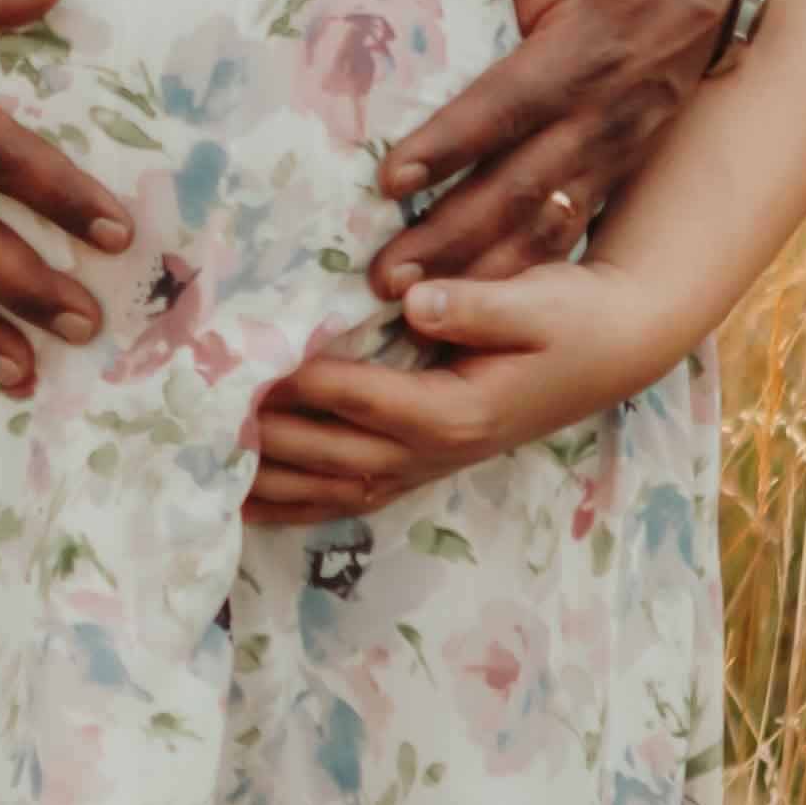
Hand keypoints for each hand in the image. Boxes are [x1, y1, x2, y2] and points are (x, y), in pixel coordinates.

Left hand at [242, 250, 683, 529]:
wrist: (610, 350)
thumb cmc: (572, 319)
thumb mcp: (537, 302)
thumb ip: (475, 305)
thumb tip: (414, 302)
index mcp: (455, 412)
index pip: (359, 399)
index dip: (298, 382)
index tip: (241, 362)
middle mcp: (434, 451)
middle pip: (331, 454)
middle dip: (263, 435)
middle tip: (195, 414)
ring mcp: (426, 465)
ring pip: (332, 487)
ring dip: (268, 480)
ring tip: (198, 466)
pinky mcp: (421, 463)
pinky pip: (348, 496)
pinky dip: (294, 502)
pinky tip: (244, 500)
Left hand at [362, 0, 746, 298]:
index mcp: (580, 53)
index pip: (505, 106)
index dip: (450, 143)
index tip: (390, 179)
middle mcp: (599, 115)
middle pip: (517, 187)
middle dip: (452, 237)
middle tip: (385, 279)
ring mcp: (614, 152)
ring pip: (543, 224)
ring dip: (481, 271)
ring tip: (417, 310)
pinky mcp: (618, 171)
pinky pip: (568, 232)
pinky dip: (523, 273)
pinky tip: (476, 307)